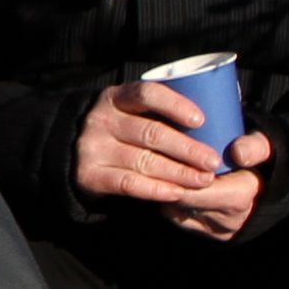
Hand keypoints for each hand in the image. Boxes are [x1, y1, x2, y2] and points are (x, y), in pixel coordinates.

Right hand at [73, 78, 267, 239]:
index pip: (147, 94)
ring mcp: (92, 147)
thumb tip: (215, 119)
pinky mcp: (90, 175)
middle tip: (213, 161)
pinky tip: (177, 193)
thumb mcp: (131, 112)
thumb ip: (160, 113)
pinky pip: (129, 184)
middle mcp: (102, 119)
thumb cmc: (120, 131)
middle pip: (151, 133)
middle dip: (187, 148)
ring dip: (179, 173)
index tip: (202, 120)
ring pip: (144, 161)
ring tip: (204, 180)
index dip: (175, 105)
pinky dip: (156, 190)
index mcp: (116, 97)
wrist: (72, 155)